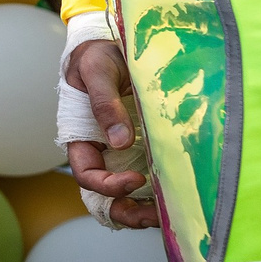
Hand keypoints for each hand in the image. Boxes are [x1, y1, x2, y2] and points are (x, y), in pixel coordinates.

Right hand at [66, 39, 161, 228]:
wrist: (115, 46)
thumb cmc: (98, 55)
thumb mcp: (97, 72)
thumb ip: (104, 104)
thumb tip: (119, 141)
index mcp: (82, 137)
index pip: (87, 174)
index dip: (107, 185)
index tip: (136, 178)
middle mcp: (102, 152)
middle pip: (105, 196)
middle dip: (127, 211)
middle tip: (155, 216)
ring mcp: (123, 154)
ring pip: (127, 195)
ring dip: (145, 210)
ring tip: (170, 216)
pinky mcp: (145, 149)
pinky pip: (148, 180)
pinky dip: (159, 194)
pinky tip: (177, 196)